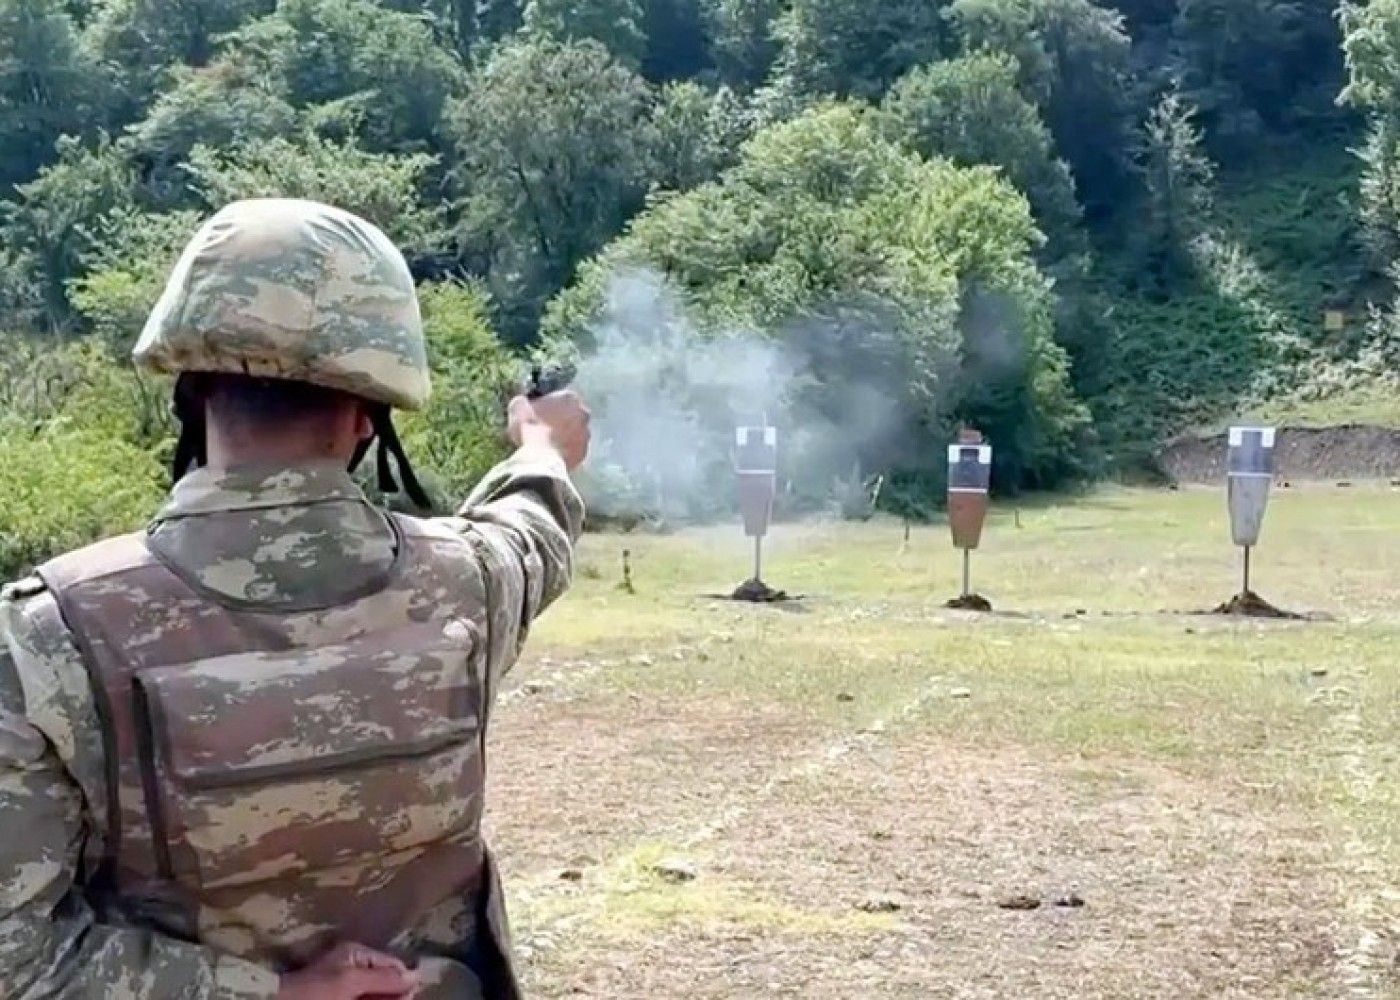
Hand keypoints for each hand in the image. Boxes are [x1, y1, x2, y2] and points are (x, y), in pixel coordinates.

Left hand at [277, 942, 419, 999]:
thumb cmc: (313, 993)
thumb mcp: (349, 982)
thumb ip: (383, 978)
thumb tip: (418, 974)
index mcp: (357, 955)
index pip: (394, 966)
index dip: (405, 982)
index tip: (412, 997)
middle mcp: (355, 970)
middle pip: (387, 983)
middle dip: (394, 995)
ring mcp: (347, 989)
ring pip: (376, 995)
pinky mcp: (342, 998)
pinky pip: (363, 999)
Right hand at [508, 390, 590, 469]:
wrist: (541, 458)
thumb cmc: (529, 429)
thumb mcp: (518, 409)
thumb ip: (522, 402)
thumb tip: (521, 402)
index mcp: (569, 398)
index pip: (560, 398)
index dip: (548, 406)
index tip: (538, 414)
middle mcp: (582, 413)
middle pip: (571, 415)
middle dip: (560, 420)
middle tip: (543, 428)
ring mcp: (586, 433)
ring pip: (574, 433)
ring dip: (564, 436)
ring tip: (546, 444)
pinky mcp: (584, 452)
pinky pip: (574, 450)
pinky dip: (565, 451)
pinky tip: (552, 455)